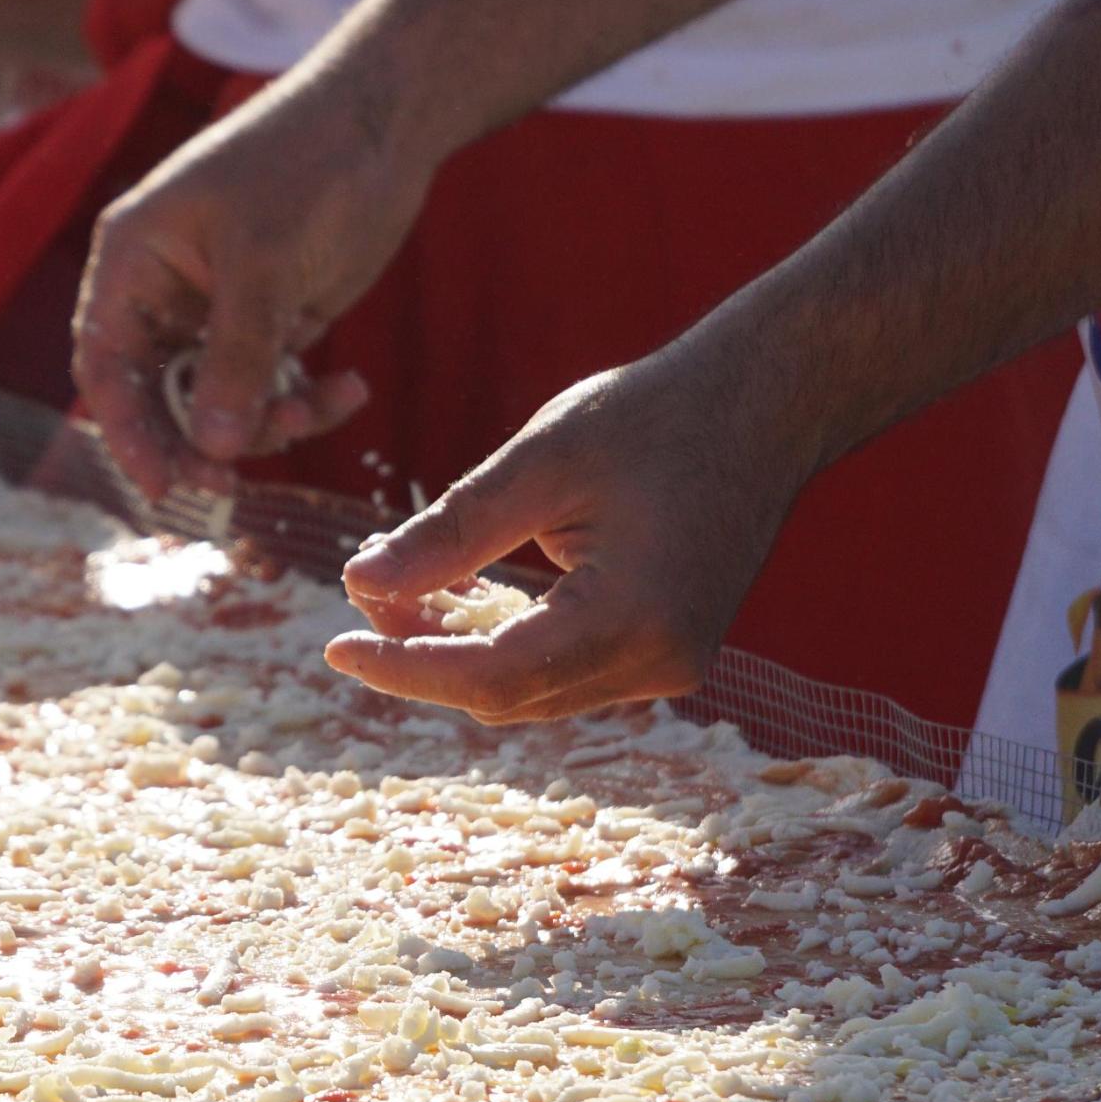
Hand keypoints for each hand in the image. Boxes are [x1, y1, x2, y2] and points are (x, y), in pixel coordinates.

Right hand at [73, 48, 441, 496]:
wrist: (386, 123)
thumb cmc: (307, 166)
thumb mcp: (267, 265)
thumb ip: (236, 359)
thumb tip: (210, 447)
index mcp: (134, 260)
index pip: (106, 362)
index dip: (124, 429)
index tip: (161, 486)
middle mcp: (166, 289)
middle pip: (158, 395)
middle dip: (197, 438)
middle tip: (232, 483)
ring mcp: (220, 308)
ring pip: (219, 401)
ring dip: (264, 422)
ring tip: (319, 407)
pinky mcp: (274, 319)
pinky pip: (273, 385)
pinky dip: (308, 399)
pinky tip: (351, 386)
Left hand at [321, 345, 810, 723]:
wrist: (765, 406)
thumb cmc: (654, 416)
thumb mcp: (540, 460)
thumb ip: (449, 531)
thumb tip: (356, 583)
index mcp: (633, 620)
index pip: (491, 677)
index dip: (405, 669)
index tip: (334, 646)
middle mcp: (660, 664)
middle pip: (507, 695)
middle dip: (422, 656)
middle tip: (359, 596)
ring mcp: (670, 666)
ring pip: (531, 691)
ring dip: (458, 652)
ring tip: (395, 590)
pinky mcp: (666, 651)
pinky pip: (562, 670)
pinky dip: (502, 642)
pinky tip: (457, 595)